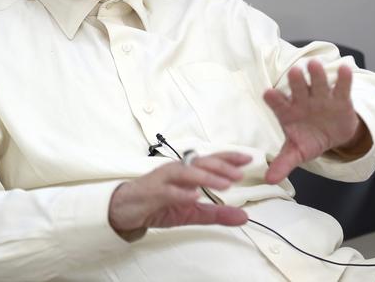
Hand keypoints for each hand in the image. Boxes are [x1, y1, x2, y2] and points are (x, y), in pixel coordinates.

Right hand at [108, 152, 251, 239]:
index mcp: (186, 172)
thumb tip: (244, 216)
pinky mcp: (152, 192)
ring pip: (186, 173)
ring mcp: (163, 179)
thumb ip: (217, 213)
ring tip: (225, 184)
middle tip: (239, 174)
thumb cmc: (158, 205)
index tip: (248, 159)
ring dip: (206, 178)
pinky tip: (194, 197)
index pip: (210, 161)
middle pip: (201, 163)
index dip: (229, 158)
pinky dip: (181, 193)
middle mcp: (176, 170)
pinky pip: (168, 191)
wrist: (126, 209)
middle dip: (221, 167)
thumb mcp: (192, 213)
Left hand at [262, 60, 370, 183]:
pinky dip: (343, 79)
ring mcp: (321, 98)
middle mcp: (303, 101)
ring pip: (318, 84)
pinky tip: (345, 69)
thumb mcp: (296, 153)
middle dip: (296, 81)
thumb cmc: (309, 139)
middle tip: (294, 72)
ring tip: (314, 65)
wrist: (333, 135)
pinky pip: (341, 87)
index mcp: (288, 112)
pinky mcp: (340, 99)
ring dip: (317, 75)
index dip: (274, 99)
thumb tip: (268, 180)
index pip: (279, 104)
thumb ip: (283, 164)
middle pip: (298, 89)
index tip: (268, 93)